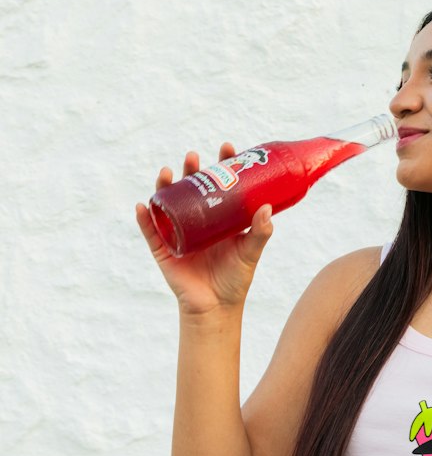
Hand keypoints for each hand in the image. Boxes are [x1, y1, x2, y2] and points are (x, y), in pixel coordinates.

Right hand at [135, 142, 273, 315]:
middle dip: (190, 170)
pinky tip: (142, 206)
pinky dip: (144, 219)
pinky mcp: (164, 250)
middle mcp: (196, 220)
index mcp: (218, 217)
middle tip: (194, 157)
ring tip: (168, 172)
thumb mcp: (250, 252)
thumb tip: (267, 207)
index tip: (227, 148)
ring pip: (168, 204)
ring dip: (165, 186)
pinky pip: (151, 232)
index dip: (221, 165)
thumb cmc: (235, 278)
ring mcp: (178, 233)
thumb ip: (260, 232)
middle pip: (190, 188)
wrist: (216, 307)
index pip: (219, 184)